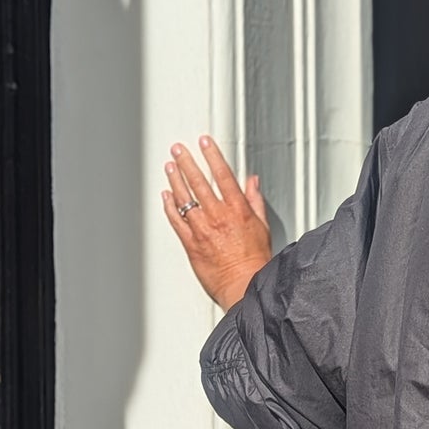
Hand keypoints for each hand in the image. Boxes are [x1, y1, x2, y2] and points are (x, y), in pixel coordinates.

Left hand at [162, 136, 272, 310]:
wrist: (243, 286)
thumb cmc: (255, 261)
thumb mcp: (262, 227)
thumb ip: (254, 201)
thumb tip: (252, 182)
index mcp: (237, 210)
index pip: (222, 174)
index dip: (212, 155)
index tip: (204, 142)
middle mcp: (218, 216)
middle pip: (199, 182)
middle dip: (187, 162)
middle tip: (178, 149)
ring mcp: (202, 229)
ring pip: (185, 198)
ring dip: (175, 179)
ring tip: (169, 166)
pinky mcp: (191, 243)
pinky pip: (176, 220)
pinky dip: (169, 206)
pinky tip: (166, 195)